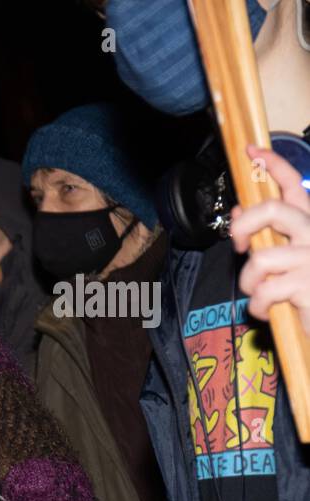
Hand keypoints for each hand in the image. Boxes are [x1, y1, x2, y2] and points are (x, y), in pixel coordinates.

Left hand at [230, 145, 309, 335]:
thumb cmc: (302, 291)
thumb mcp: (280, 259)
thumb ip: (263, 235)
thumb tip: (238, 209)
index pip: (294, 187)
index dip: (273, 166)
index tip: (251, 150)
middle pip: (273, 211)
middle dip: (243, 227)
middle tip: (237, 246)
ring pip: (261, 258)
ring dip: (249, 281)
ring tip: (259, 293)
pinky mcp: (308, 285)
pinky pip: (265, 291)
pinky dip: (257, 306)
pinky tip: (267, 310)